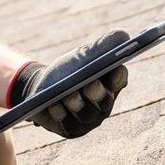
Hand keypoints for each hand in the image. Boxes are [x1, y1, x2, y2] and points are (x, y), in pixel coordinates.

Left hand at [10, 29, 130, 138]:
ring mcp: (88, 120)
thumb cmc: (67, 70)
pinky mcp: (71, 130)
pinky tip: (52, 104)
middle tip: (90, 85)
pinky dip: (59, 112)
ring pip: (86, 114)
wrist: (41, 86)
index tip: (115, 67)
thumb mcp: (82, 56)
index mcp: (110, 84)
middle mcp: (103, 105)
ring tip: (67, 95)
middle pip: (105, 101)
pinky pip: (67, 123)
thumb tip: (123, 34)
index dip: (118, 75)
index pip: (120, 80)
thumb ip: (101, 46)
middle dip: (98, 93)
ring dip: (76, 103)